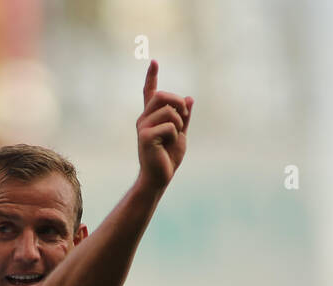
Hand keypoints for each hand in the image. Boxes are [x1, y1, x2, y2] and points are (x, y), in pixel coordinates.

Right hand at [136, 60, 192, 192]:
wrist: (160, 177)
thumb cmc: (168, 157)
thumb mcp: (181, 134)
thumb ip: (184, 117)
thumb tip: (189, 98)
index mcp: (151, 117)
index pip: (149, 92)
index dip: (151, 76)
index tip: (154, 61)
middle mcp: (144, 119)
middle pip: (162, 95)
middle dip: (179, 102)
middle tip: (185, 116)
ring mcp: (143, 127)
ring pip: (169, 111)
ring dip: (180, 123)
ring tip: (175, 137)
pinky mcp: (145, 137)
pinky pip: (169, 125)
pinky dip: (175, 135)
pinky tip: (168, 145)